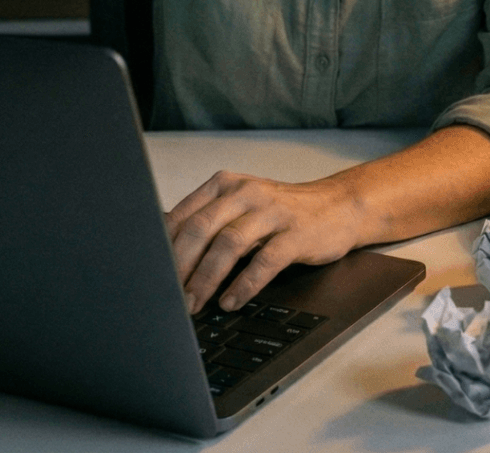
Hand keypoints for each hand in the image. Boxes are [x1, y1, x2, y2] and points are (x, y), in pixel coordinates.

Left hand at [165, 171, 362, 313]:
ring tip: (195, 304)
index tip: (151, 277)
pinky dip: (244, 284)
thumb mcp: (242, 207)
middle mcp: (246, 192)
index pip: (184, 215)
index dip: (163, 249)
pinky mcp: (296, 233)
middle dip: (180, 266)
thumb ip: (209, 222)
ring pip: (229, 244)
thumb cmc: (281, 212)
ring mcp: (272, 211)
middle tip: (170, 297)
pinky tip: (232, 301)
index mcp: (225, 184)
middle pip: (201, 228)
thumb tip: (164, 257)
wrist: (338, 206)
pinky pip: (265, 261)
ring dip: (207, 278)